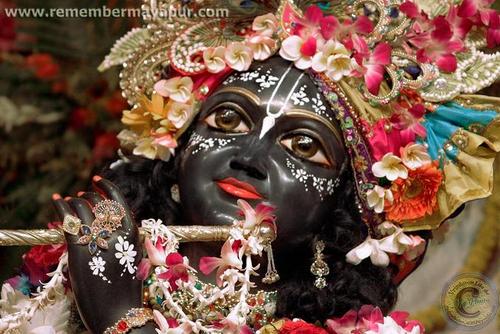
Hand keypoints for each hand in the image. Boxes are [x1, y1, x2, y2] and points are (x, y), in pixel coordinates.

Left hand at [52, 176, 143, 332]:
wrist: (119, 312)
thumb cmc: (125, 288)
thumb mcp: (131, 258)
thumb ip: (123, 239)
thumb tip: (110, 225)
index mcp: (132, 232)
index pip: (118, 201)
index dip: (106, 187)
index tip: (96, 181)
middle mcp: (116, 232)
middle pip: (99, 202)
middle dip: (88, 195)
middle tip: (80, 194)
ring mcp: (97, 241)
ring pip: (82, 208)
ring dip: (73, 200)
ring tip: (68, 200)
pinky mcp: (79, 251)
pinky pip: (68, 221)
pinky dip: (60, 207)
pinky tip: (57, 201)